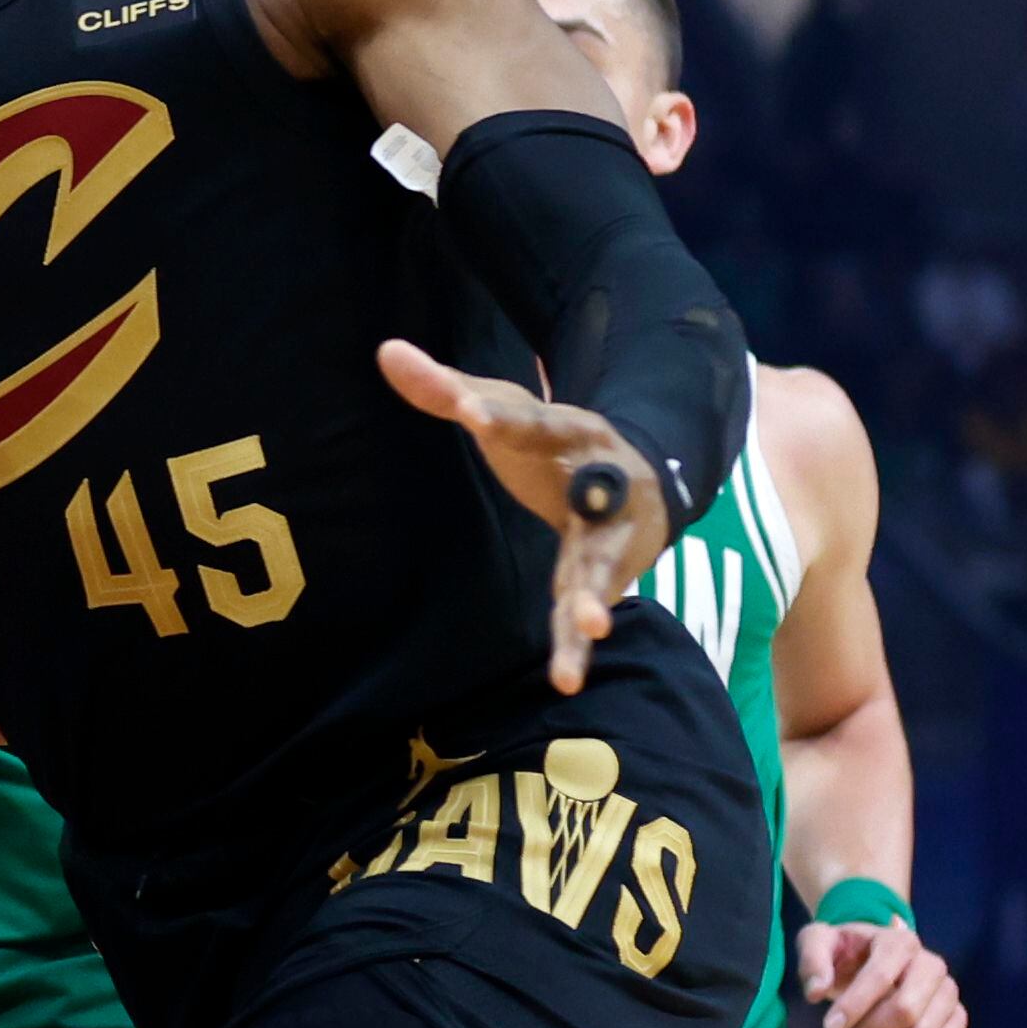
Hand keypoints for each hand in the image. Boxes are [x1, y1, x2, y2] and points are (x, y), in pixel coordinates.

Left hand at [379, 338, 667, 693]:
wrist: (641, 476)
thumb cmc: (549, 442)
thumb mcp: (503, 409)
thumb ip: (444, 388)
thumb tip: (385, 350)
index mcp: (569, 430)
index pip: (530, 420)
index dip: (499, 414)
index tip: (465, 410)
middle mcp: (601, 479)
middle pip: (590, 490)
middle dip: (583, 498)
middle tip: (555, 505)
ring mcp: (609, 531)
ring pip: (602, 563)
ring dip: (596, 595)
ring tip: (591, 626)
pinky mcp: (606, 572)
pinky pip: (587, 605)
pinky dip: (575, 642)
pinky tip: (567, 677)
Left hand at [797, 921, 964, 1027]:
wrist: (871, 956)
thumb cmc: (844, 951)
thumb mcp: (818, 941)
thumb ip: (812, 960)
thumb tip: (816, 991)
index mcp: (899, 940)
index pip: (879, 977)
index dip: (853, 1006)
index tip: (830, 1027)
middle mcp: (931, 963)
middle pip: (905, 1010)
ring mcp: (948, 989)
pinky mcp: (956, 1013)